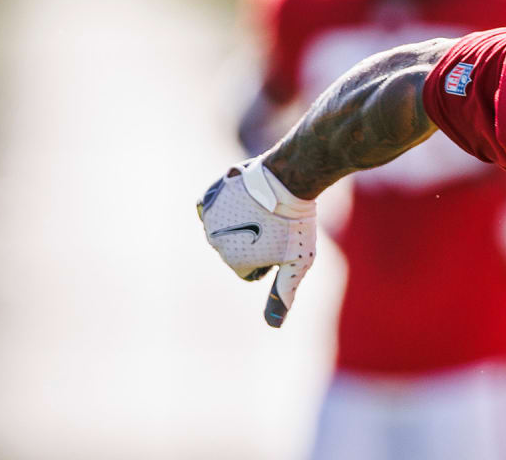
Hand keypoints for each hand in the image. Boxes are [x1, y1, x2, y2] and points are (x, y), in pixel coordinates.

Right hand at [196, 158, 316, 327]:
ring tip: (261, 209)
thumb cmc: (297, 224)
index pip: (250, 270)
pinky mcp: (208, 197)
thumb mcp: (297, 262)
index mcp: (235, 262)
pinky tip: (243, 199)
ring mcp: (209, 219)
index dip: (270, 257)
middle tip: (273, 223)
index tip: (280, 240)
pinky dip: (224, 206)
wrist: (289, 179)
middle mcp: (215, 242)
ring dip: (239, 222)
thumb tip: (273, 326)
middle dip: (252, 241)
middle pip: (235, 249)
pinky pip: (211, 209)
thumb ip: (282, 294)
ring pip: (224, 230)